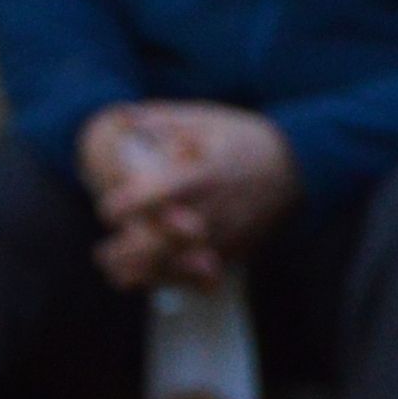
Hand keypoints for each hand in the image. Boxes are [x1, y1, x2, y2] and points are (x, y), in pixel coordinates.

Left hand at [81, 103, 295, 291]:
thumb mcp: (206, 119)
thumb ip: (162, 121)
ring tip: (115, 271)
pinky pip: (198, 278)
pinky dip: (170, 281)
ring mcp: (227, 236)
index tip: (108, 207)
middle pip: (164, 245)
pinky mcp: (235, 253)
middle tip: (102, 252)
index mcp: (205, 173)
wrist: (295, 166)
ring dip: (142, 274)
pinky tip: (146, 279)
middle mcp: (215, 210)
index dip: (127, 205)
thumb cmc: (241, 139)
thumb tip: (124, 118)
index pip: (159, 195)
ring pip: (178, 268)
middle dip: (127, 254)